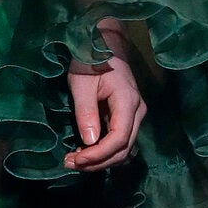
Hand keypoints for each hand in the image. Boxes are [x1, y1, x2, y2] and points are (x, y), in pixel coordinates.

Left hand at [65, 31, 145, 172]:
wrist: (103, 44)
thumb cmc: (90, 60)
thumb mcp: (82, 83)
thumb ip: (86, 111)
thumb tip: (89, 141)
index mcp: (128, 101)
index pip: (119, 138)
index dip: (99, 155)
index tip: (77, 160)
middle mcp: (137, 111)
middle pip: (124, 149)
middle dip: (98, 162)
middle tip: (70, 164)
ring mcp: (134, 115)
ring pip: (124, 149)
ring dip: (101, 160)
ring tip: (75, 161)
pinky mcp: (126, 117)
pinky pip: (119, 142)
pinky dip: (104, 152)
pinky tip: (85, 153)